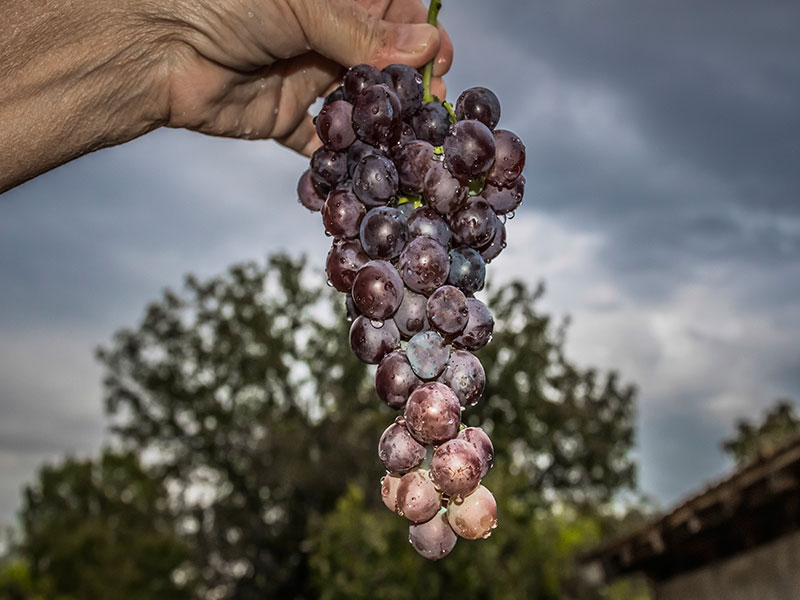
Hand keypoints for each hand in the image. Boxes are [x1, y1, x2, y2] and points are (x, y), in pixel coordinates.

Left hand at [159, 0, 453, 154]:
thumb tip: (426, 47)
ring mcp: (305, 77)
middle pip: (382, 60)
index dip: (420, 34)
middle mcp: (323, 35)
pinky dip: (342, 155)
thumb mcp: (301, 4)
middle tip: (429, 105)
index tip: (438, 59)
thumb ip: (362, 31)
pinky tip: (365, 166)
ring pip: (359, 103)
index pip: (392, 13)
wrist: (155, 47)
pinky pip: (323, 141)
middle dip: (408, 83)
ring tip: (408, 138)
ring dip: (383, 121)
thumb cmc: (224, 2)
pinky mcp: (287, 118)